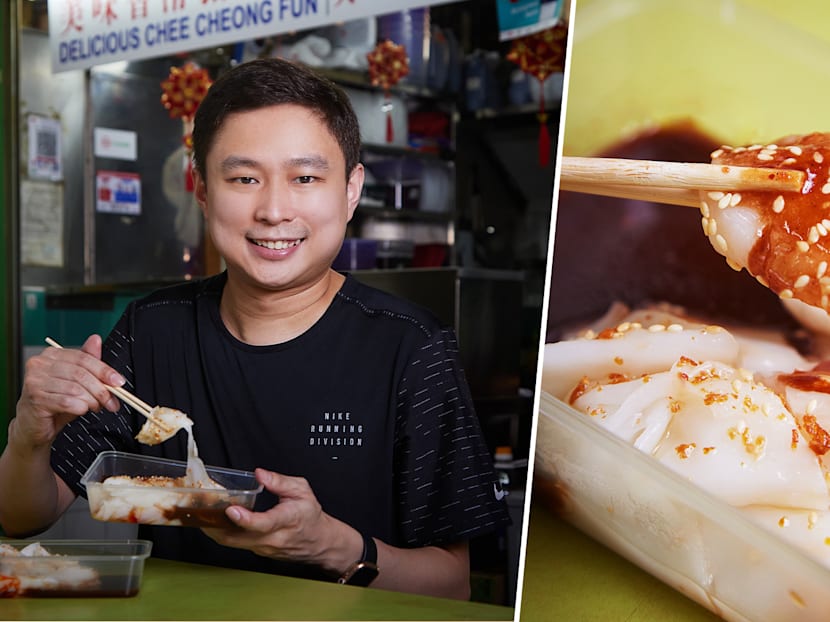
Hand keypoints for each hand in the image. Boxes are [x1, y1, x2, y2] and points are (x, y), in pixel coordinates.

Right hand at [13, 335, 124, 447]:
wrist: (34, 425)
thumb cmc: (55, 401)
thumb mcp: (76, 380)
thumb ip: (88, 362)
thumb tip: (96, 339)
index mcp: (51, 354)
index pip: (84, 358)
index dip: (104, 370)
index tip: (119, 382)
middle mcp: (39, 364)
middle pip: (81, 374)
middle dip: (102, 389)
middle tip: (112, 402)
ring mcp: (34, 381)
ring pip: (75, 389)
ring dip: (92, 401)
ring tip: (95, 407)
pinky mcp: (35, 398)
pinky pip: (66, 402)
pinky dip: (79, 407)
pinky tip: (81, 410)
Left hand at [202, 468, 360, 572]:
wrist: (318, 541)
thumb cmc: (309, 516)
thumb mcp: (302, 490)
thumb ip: (280, 481)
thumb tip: (260, 474)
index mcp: (287, 520)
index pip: (263, 524)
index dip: (245, 519)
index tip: (232, 510)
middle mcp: (273, 538)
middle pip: (238, 538)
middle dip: (216, 525)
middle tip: (201, 509)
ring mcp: (262, 548)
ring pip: (232, 543)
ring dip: (214, 529)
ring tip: (201, 513)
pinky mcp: (256, 551)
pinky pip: (234, 544)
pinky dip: (221, 533)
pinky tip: (213, 521)